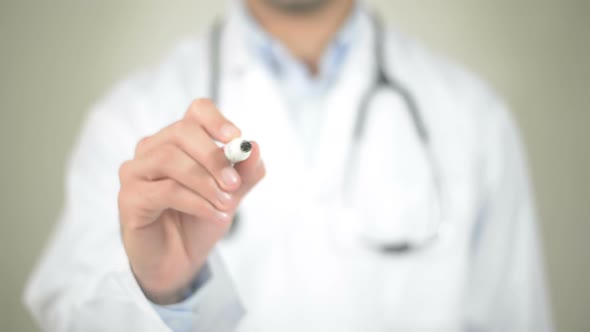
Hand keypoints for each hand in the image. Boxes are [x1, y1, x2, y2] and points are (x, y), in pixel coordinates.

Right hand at [117, 99, 264, 303]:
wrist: (179, 260)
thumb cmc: (200, 219)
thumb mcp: (231, 195)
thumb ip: (245, 172)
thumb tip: (255, 147)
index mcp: (179, 140)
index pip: (197, 111)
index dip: (216, 119)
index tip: (236, 138)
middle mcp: (153, 148)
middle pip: (182, 132)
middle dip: (213, 157)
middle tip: (234, 184)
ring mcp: (136, 171)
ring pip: (171, 160)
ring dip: (205, 183)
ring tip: (226, 205)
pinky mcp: (129, 197)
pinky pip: (165, 190)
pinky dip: (196, 202)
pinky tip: (214, 215)